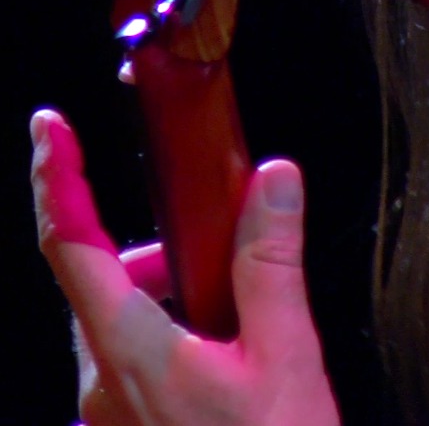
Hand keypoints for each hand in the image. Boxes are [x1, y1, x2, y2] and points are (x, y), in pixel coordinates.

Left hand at [30, 109, 339, 425]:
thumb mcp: (285, 357)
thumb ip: (271, 263)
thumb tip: (273, 178)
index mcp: (130, 355)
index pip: (72, 246)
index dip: (54, 177)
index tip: (49, 127)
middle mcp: (102, 383)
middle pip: (104, 276)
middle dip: (157, 243)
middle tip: (218, 238)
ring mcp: (111, 410)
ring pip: (123, 313)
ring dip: (172, 287)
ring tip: (238, 314)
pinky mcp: (130, 422)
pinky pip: (136, 346)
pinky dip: (174, 321)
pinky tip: (227, 347)